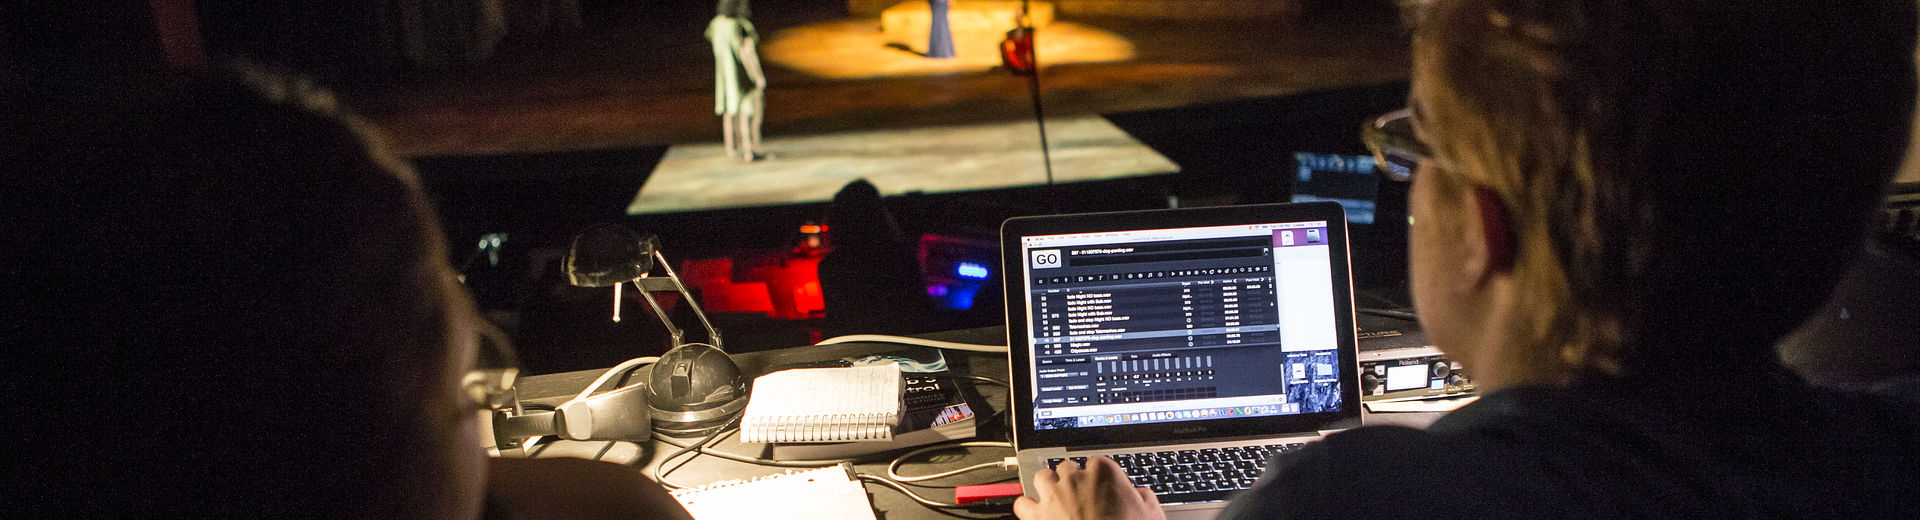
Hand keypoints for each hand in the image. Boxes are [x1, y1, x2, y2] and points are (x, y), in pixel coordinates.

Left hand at [1014, 456, 1164, 519]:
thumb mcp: (1152, 514)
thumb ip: (1144, 498)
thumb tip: (1141, 496)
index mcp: (1103, 473)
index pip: (1099, 463)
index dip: (1101, 478)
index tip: (1104, 489)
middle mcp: (1075, 479)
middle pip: (1068, 467)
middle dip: (1073, 480)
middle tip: (1082, 496)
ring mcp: (1054, 496)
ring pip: (1043, 478)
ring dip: (1048, 486)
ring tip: (1056, 497)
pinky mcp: (1037, 516)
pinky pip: (1023, 504)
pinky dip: (1028, 507)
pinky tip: (1035, 512)